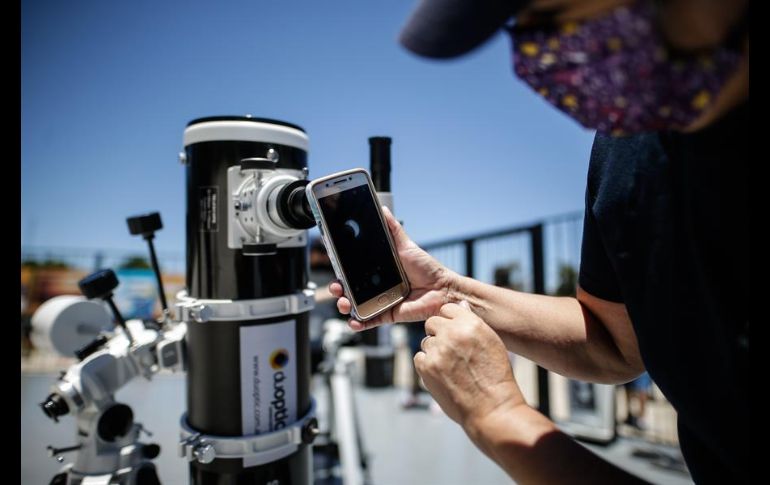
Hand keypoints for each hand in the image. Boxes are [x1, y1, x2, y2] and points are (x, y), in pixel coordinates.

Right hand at [328, 206, 458, 330]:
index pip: (355, 271)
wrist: (442, 288)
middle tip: (336, 287)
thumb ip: (393, 229)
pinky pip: (369, 321)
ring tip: (344, 303)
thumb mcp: (407, 246)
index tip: (336, 269)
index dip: (343, 272)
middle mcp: (377, 287)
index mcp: (378, 271)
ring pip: (356, 306)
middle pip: (351, 289)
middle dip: (339, 290)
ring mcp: (381, 301)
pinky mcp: (387, 315)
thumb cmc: (427, 268)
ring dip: (345, 306)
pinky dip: (359, 323)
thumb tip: (383, 209)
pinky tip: (353, 321)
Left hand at [415, 301, 525, 429]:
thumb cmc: (495, 376)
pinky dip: (427, 365)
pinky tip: (443, 375)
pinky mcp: (426, 367)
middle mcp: (452, 333)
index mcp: (470, 323)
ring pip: (426, 342)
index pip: (448, 309)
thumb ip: (472, 322)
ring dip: (434, 351)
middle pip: (432, 323)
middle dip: (439, 334)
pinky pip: (419, 358)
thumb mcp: (491, 342)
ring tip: (452, 368)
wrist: (492, 408)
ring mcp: (437, 350)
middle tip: (451, 351)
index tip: (453, 331)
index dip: (449, 320)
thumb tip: (460, 305)